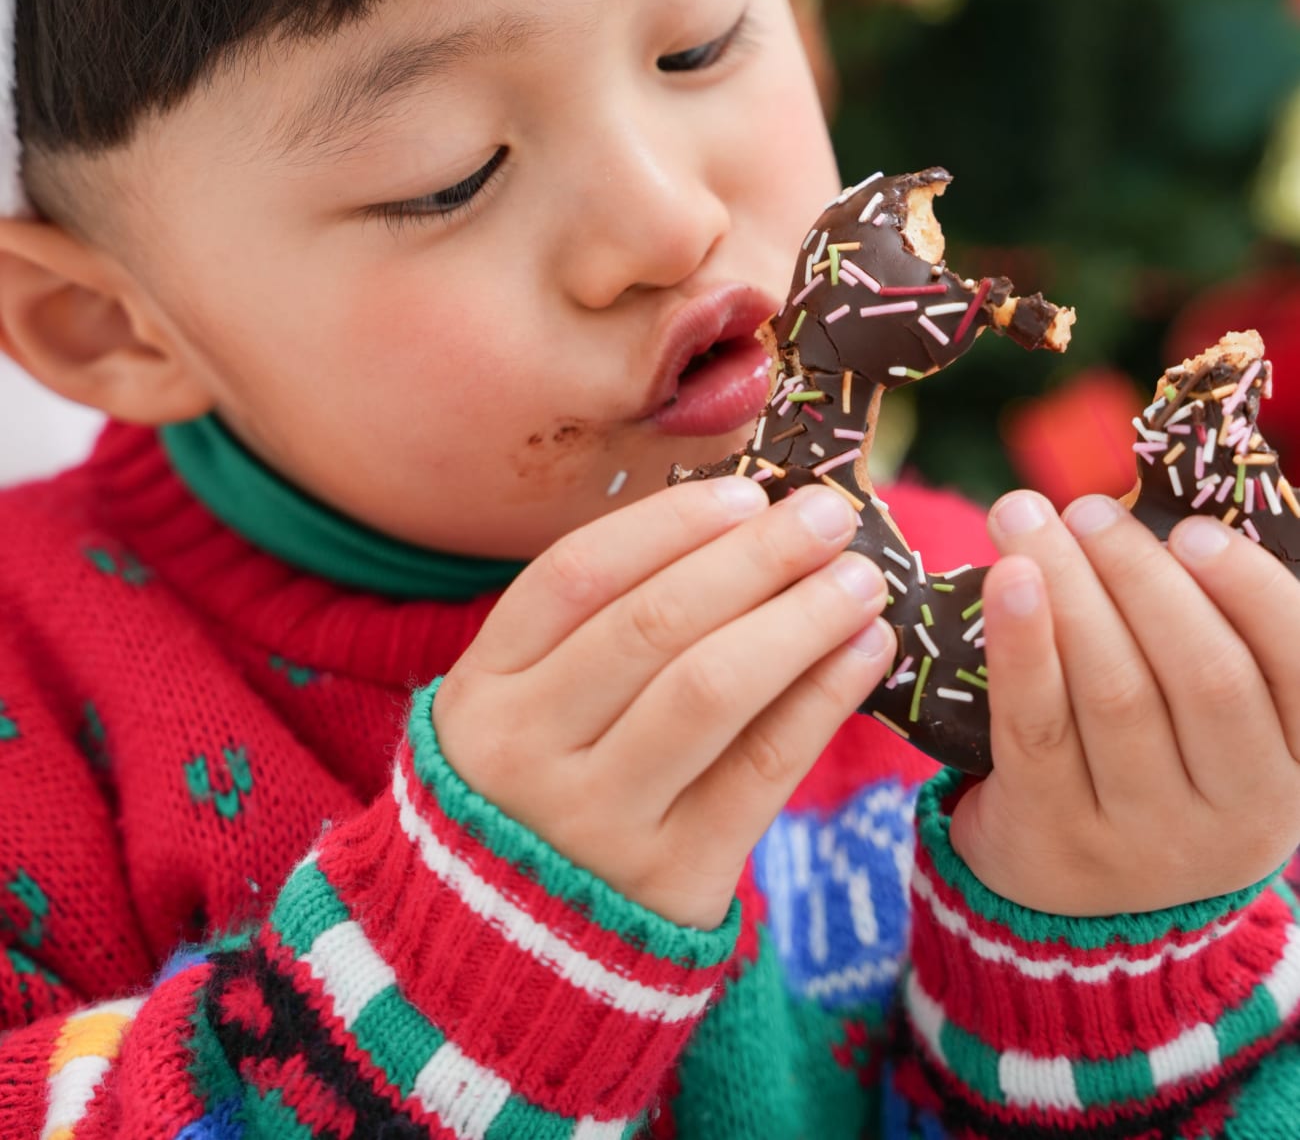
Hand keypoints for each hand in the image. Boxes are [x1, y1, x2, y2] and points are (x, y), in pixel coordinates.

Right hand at [432, 476, 893, 929]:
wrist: (516, 957)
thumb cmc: (546, 784)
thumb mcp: (526, 704)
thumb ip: (605, 622)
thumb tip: (741, 515)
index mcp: (481, 690)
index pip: (576, 576)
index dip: (669, 524)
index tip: (749, 491)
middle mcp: (527, 751)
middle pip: (652, 624)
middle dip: (754, 557)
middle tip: (829, 512)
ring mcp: (597, 821)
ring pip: (710, 690)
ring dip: (798, 619)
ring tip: (859, 578)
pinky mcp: (672, 879)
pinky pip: (761, 769)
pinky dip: (821, 698)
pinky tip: (866, 652)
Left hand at [948, 490, 1299, 914]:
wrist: (1079, 890)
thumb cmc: (1160, 750)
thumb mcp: (1218, 711)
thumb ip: (1214, 616)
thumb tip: (1182, 491)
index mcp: (1296, 764)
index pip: (1297, 671)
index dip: (1252, 593)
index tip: (1192, 529)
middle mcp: (1240, 814)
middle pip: (1202, 678)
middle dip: (1140, 576)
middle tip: (1088, 508)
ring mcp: (1148, 838)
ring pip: (1114, 694)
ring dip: (1069, 588)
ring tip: (1026, 515)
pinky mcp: (1057, 839)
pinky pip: (1038, 728)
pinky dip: (1021, 645)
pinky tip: (1005, 578)